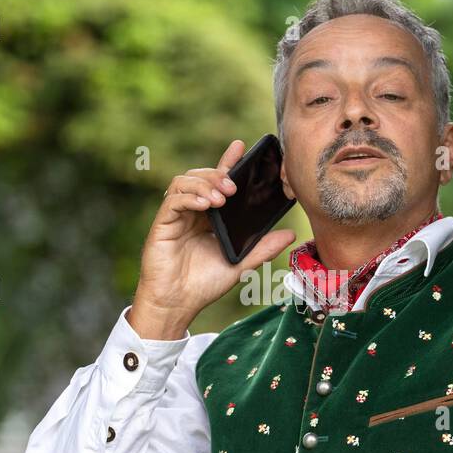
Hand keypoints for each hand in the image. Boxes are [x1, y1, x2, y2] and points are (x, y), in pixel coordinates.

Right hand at [128, 139, 297, 339]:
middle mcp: (192, 212)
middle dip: (218, 174)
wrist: (178, 305)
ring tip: (222, 197)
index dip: (228, 162)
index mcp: (209, 217)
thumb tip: (290, 234)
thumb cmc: (204, 285)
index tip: (241, 147)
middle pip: (201, 176)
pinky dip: (190, 197)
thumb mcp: (241, 264)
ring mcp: (176, 216)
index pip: (218, 182)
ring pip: (185, 181)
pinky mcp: (162, 224)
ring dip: (205, 183)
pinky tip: (206, 205)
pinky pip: (173, 200)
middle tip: (234, 186)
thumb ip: (262, 248)